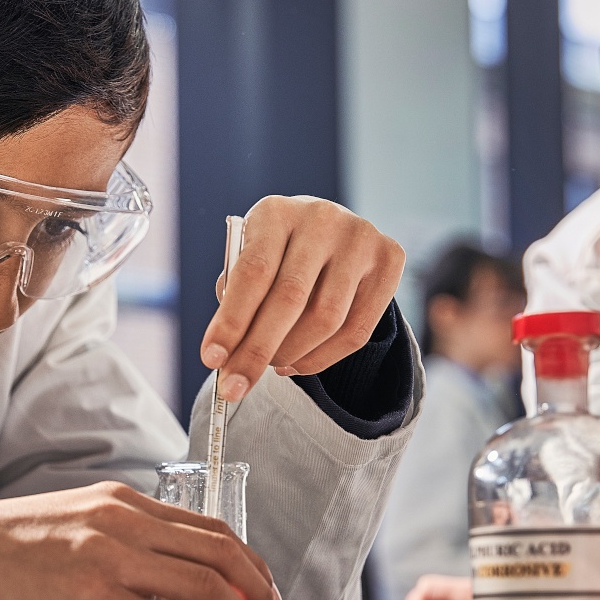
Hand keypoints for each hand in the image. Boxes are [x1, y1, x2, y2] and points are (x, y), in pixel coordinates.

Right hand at [0, 483, 278, 599]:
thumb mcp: (69, 525)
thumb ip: (116, 540)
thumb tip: (162, 578)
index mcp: (120, 501)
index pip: (209, 528)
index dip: (250, 565)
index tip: (263, 595)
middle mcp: (122, 519)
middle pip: (221, 554)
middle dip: (258, 594)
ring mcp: (107, 554)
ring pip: (205, 586)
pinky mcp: (89, 594)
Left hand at [201, 196, 404, 401]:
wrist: (332, 231)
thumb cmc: (280, 253)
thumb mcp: (251, 257)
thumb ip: (237, 293)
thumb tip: (229, 349)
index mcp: (276, 212)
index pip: (252, 272)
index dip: (231, 321)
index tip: (211, 360)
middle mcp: (321, 218)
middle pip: (290, 298)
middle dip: (257, 351)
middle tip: (235, 387)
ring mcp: (360, 237)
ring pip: (326, 319)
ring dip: (291, 354)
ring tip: (271, 366)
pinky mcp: (389, 259)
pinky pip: (357, 330)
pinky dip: (321, 358)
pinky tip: (297, 363)